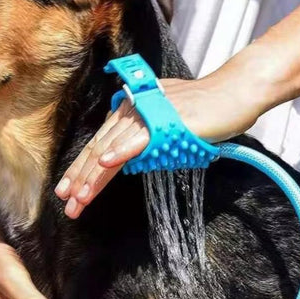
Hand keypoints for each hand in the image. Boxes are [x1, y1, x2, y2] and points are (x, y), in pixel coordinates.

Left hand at [55, 69, 262, 218]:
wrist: (232, 93)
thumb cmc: (201, 110)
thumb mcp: (162, 123)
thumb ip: (141, 137)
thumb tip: (126, 157)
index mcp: (127, 113)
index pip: (98, 145)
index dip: (81, 170)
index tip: (69, 193)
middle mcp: (130, 112)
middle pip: (98, 150)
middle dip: (80, 179)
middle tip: (67, 204)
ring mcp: (145, 116)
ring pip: (112, 150)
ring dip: (93, 177)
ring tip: (79, 200)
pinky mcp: (163, 121)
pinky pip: (137, 140)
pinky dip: (120, 152)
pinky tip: (104, 165)